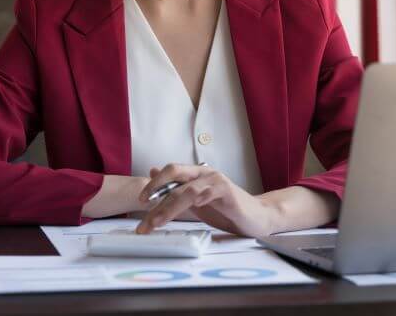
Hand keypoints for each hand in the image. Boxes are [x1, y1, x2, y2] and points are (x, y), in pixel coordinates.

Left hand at [135, 163, 275, 237]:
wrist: (255, 217)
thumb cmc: (225, 209)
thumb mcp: (196, 200)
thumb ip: (177, 189)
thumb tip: (153, 172)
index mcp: (196, 175)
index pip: (170, 173)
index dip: (154, 184)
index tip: (140, 201)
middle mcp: (205, 173)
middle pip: (175, 172)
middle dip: (156, 189)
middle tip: (142, 206)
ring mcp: (216, 181)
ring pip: (187, 189)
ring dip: (169, 206)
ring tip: (156, 222)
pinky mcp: (227, 192)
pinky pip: (209, 192)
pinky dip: (198, 198)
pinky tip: (189, 206)